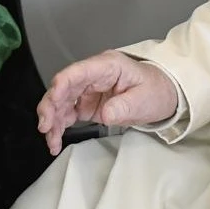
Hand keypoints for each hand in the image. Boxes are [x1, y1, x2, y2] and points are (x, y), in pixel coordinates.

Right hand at [36, 51, 179, 155]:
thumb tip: (105, 115)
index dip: (61, 86)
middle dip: (50, 107)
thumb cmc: (156, 90)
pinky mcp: (88, 105)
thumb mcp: (145, 98)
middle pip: (63, 87)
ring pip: (61, 102)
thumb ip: (124, 106)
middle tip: (45, 127)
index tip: (52, 102)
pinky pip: (68, 114)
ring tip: (51, 141)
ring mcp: (88, 90)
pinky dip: (59, 127)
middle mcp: (93, 76)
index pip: (77, 72)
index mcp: (107, 66)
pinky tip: (55, 140)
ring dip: (52, 120)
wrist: (164, 96)